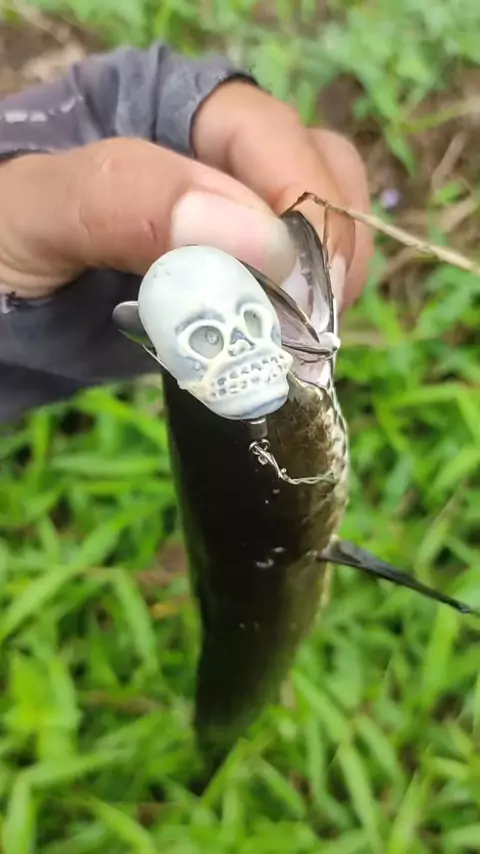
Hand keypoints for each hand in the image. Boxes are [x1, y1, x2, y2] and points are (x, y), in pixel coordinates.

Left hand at [0, 81, 371, 308]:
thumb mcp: (31, 213)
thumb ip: (120, 201)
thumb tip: (254, 235)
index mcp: (156, 108)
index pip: (255, 126)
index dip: (294, 192)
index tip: (297, 275)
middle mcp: (205, 152)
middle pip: (308, 165)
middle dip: (323, 240)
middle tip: (311, 320)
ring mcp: (226, 216)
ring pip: (317, 218)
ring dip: (331, 275)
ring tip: (309, 335)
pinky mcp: (232, 274)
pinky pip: (296, 276)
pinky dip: (309, 308)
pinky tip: (294, 342)